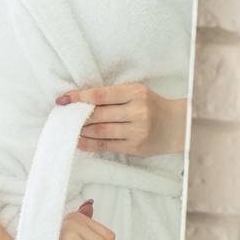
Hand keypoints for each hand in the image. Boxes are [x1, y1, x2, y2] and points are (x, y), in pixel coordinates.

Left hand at [55, 84, 187, 156]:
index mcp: (135, 92)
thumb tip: (81, 101)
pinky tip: (79, 142)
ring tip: (69, 129)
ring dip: (81, 131)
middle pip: (98, 115)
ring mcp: (137, 131)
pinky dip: (90, 144)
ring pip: (100, 132)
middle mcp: (136, 111)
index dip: (78, 97)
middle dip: (77, 116)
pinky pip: (107, 146)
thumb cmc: (151, 105)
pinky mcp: (135, 147)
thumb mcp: (136, 92)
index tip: (62, 100)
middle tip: (63, 116)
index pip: (100, 94)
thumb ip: (113, 96)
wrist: (177, 125)